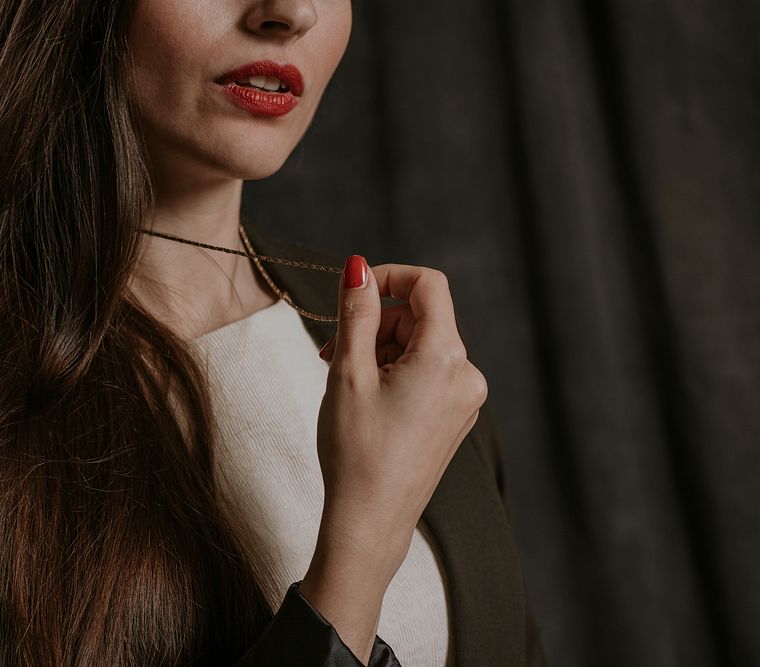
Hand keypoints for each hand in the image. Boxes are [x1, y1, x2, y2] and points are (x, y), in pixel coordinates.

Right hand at [314, 256, 487, 570]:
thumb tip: (358, 266)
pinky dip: (396, 373)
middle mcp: (466, 375)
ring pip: (420, 346)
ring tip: (347, 383)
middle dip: (375, 324)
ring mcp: (465, 399)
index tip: (353, 293)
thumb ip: (356, 312)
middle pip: (421, 317)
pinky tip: (368, 400)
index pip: (429, 285)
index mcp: (445, 358)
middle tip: (333, 354)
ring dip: (381, 350)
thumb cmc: (355, 451)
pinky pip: (427, 373)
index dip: (389, 277)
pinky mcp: (456, 418)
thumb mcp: (348, 372)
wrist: (369, 521)